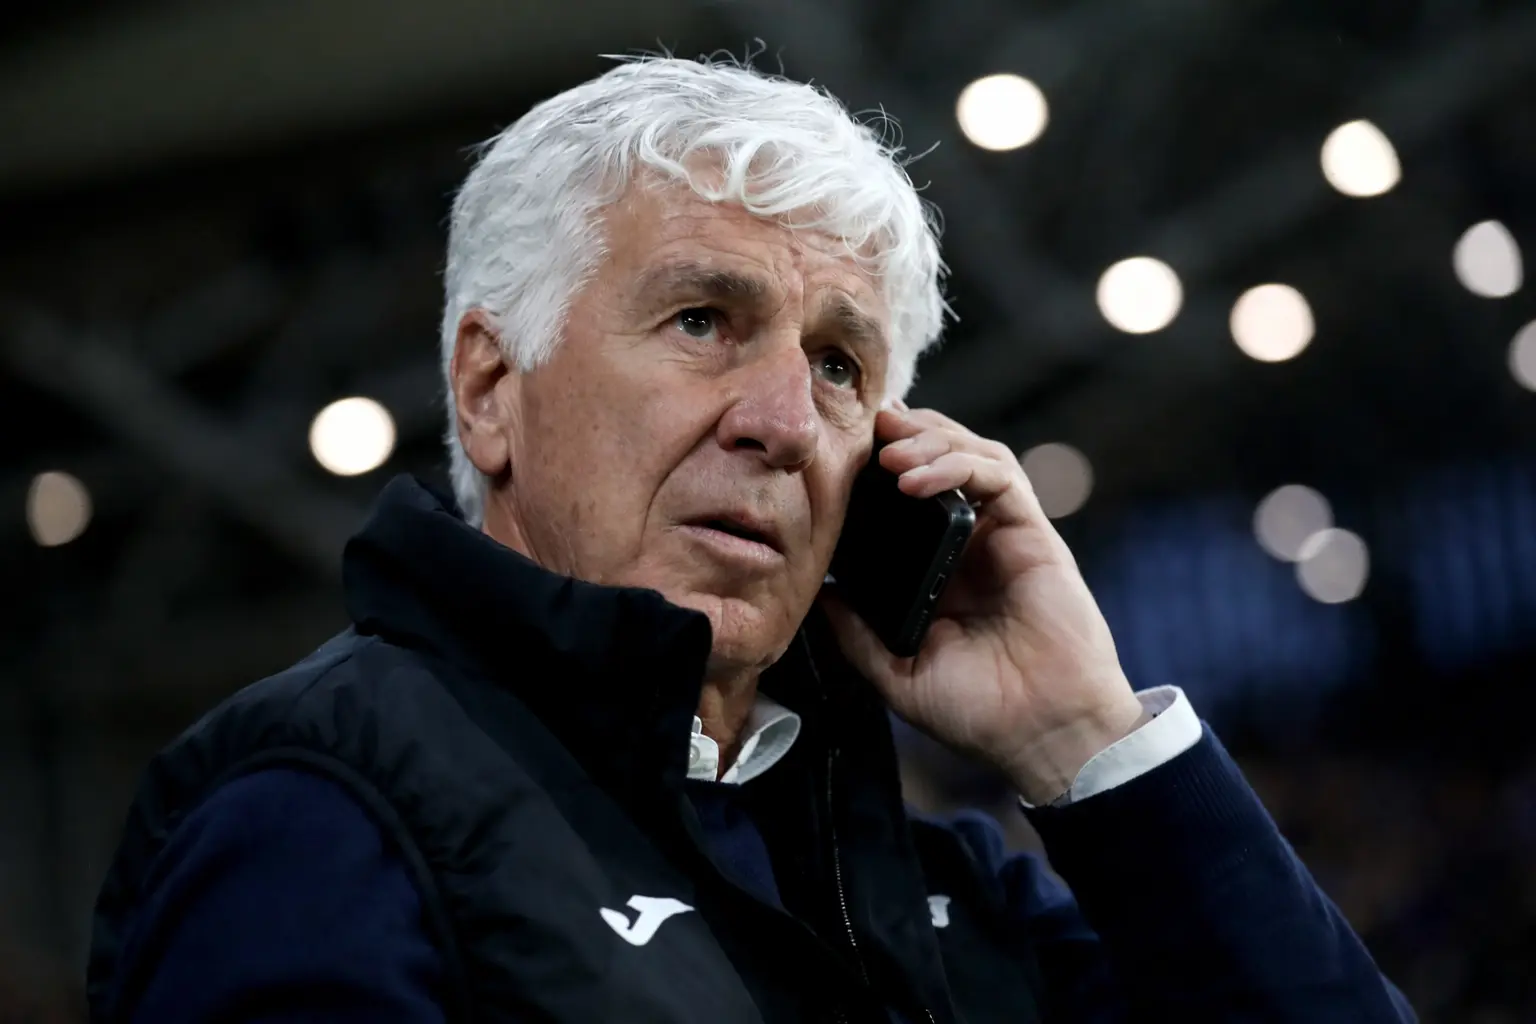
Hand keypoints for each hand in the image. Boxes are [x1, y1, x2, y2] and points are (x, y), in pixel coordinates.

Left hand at [819, 404, 1145, 803]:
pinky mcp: (1035, 535)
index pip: (910, 499)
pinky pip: (999, 478)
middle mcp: (974, 545)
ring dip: (930, 441)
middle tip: (866, 431)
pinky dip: (958, 465)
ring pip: (974, 456)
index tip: (840, 455)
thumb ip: (858, 634)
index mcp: (941, 571)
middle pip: (943, 461)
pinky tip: (916, 479)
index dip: (880, 468)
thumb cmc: (981, 714)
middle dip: (905, 435)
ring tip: (888, 451)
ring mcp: (1006, 536)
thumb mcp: (897, 674)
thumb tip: (818, 595)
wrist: (1044, 737)